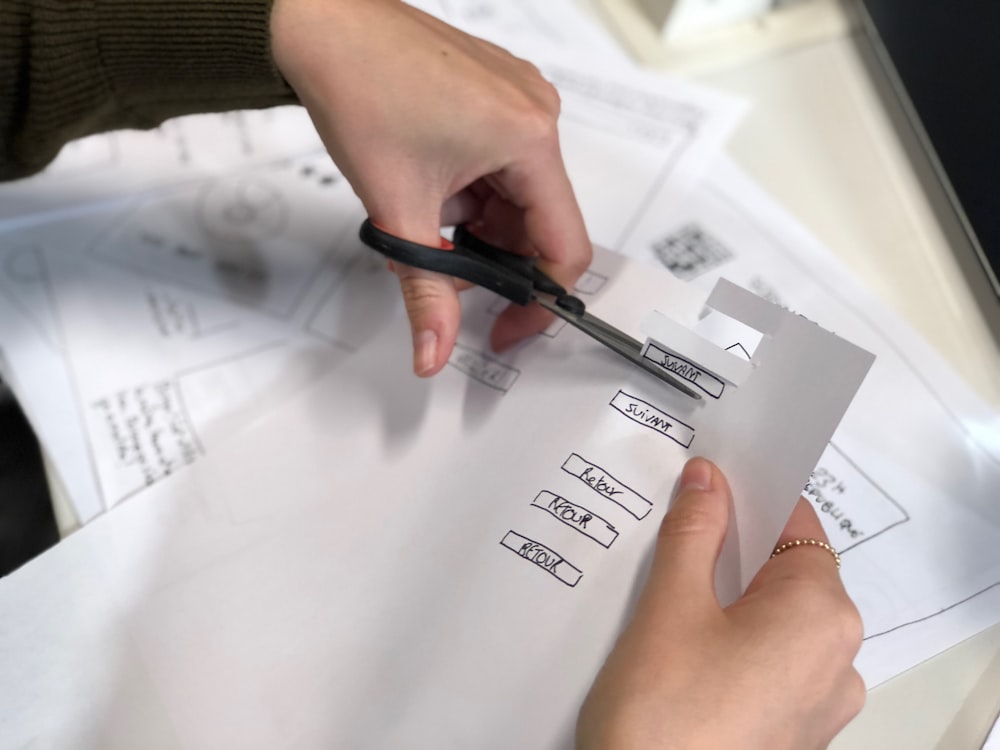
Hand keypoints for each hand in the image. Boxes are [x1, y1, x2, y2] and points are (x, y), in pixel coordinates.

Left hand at [271, 0, 591, 375]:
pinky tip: (430, 188)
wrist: (321, 25)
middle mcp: (536, 114)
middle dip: (490, 260)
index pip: (565, 246)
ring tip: (422, 214)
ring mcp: (519, 102)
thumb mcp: (397, 208)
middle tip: (440, 269)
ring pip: (516, 199)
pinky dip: (470, 195)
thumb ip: (425, 293)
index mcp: (529, 138)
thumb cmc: (359, 85)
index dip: (539, 300)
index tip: (508, 326)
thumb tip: (435, 351)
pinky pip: (501, 168)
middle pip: (538, 225)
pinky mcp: (497, 98)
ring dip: (474, 227)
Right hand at [577, 458, 864, 749]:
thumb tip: (708, 480)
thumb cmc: (665, 717)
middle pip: (787, 574)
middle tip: (673, 540)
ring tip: (668, 600)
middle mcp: (837, 660)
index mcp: (821, 616)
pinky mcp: (791, 734)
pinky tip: (682, 652)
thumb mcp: (671, 608)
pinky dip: (734, 645)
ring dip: (728, 601)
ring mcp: (818, 705)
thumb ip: (694, 533)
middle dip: (731, 552)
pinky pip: (770, 665)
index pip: (797, 526)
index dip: (752, 498)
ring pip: (775, 622)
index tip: (709, 486)